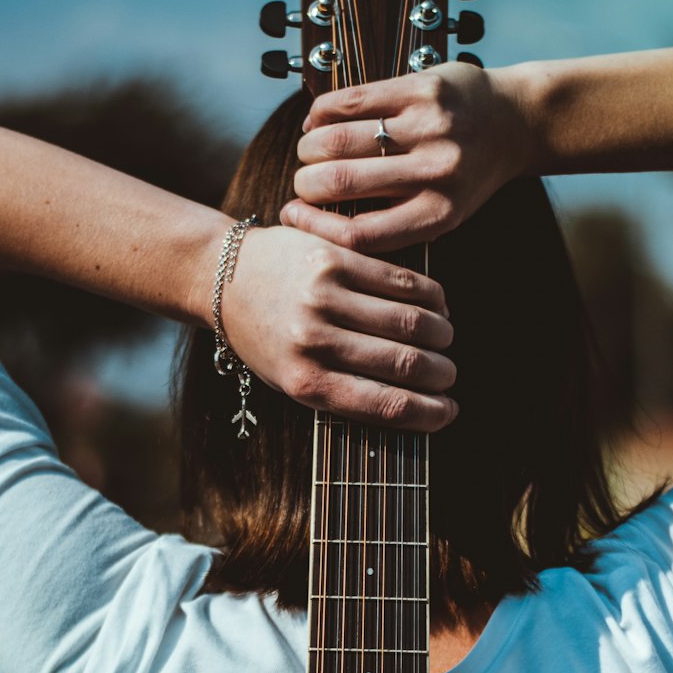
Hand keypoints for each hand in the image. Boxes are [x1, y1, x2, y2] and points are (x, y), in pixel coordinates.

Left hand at [220, 224, 456, 429]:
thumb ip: (346, 394)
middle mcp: (315, 341)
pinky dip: (430, 297)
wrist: (225, 279)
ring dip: (441, 335)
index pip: (387, 405)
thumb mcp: (294, 381)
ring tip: (444, 340)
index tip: (447, 412)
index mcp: (307, 383)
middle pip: (406, 363)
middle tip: (447, 374)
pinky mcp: (333, 259)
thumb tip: (414, 404)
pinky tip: (436, 306)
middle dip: (440, 374)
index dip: (429, 413)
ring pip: (411, 320)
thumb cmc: (267, 340)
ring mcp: (325, 297)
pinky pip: (400, 280)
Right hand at [281, 63, 537, 253]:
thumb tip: (318, 227)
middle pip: (342, 183)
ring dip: (310, 147)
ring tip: (308, 152)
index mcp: (436, 216)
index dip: (314, 227)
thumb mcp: (439, 213)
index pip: (359, 232)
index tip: (292, 218)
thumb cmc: (464, 177)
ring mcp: (428, 127)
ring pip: (340, 139)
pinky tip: (317, 121)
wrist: (511, 122)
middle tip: (301, 183)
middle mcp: (434, 173)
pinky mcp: (421, 87)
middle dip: (306, 183)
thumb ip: (391, 222)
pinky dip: (322, 112)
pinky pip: (352, 99)